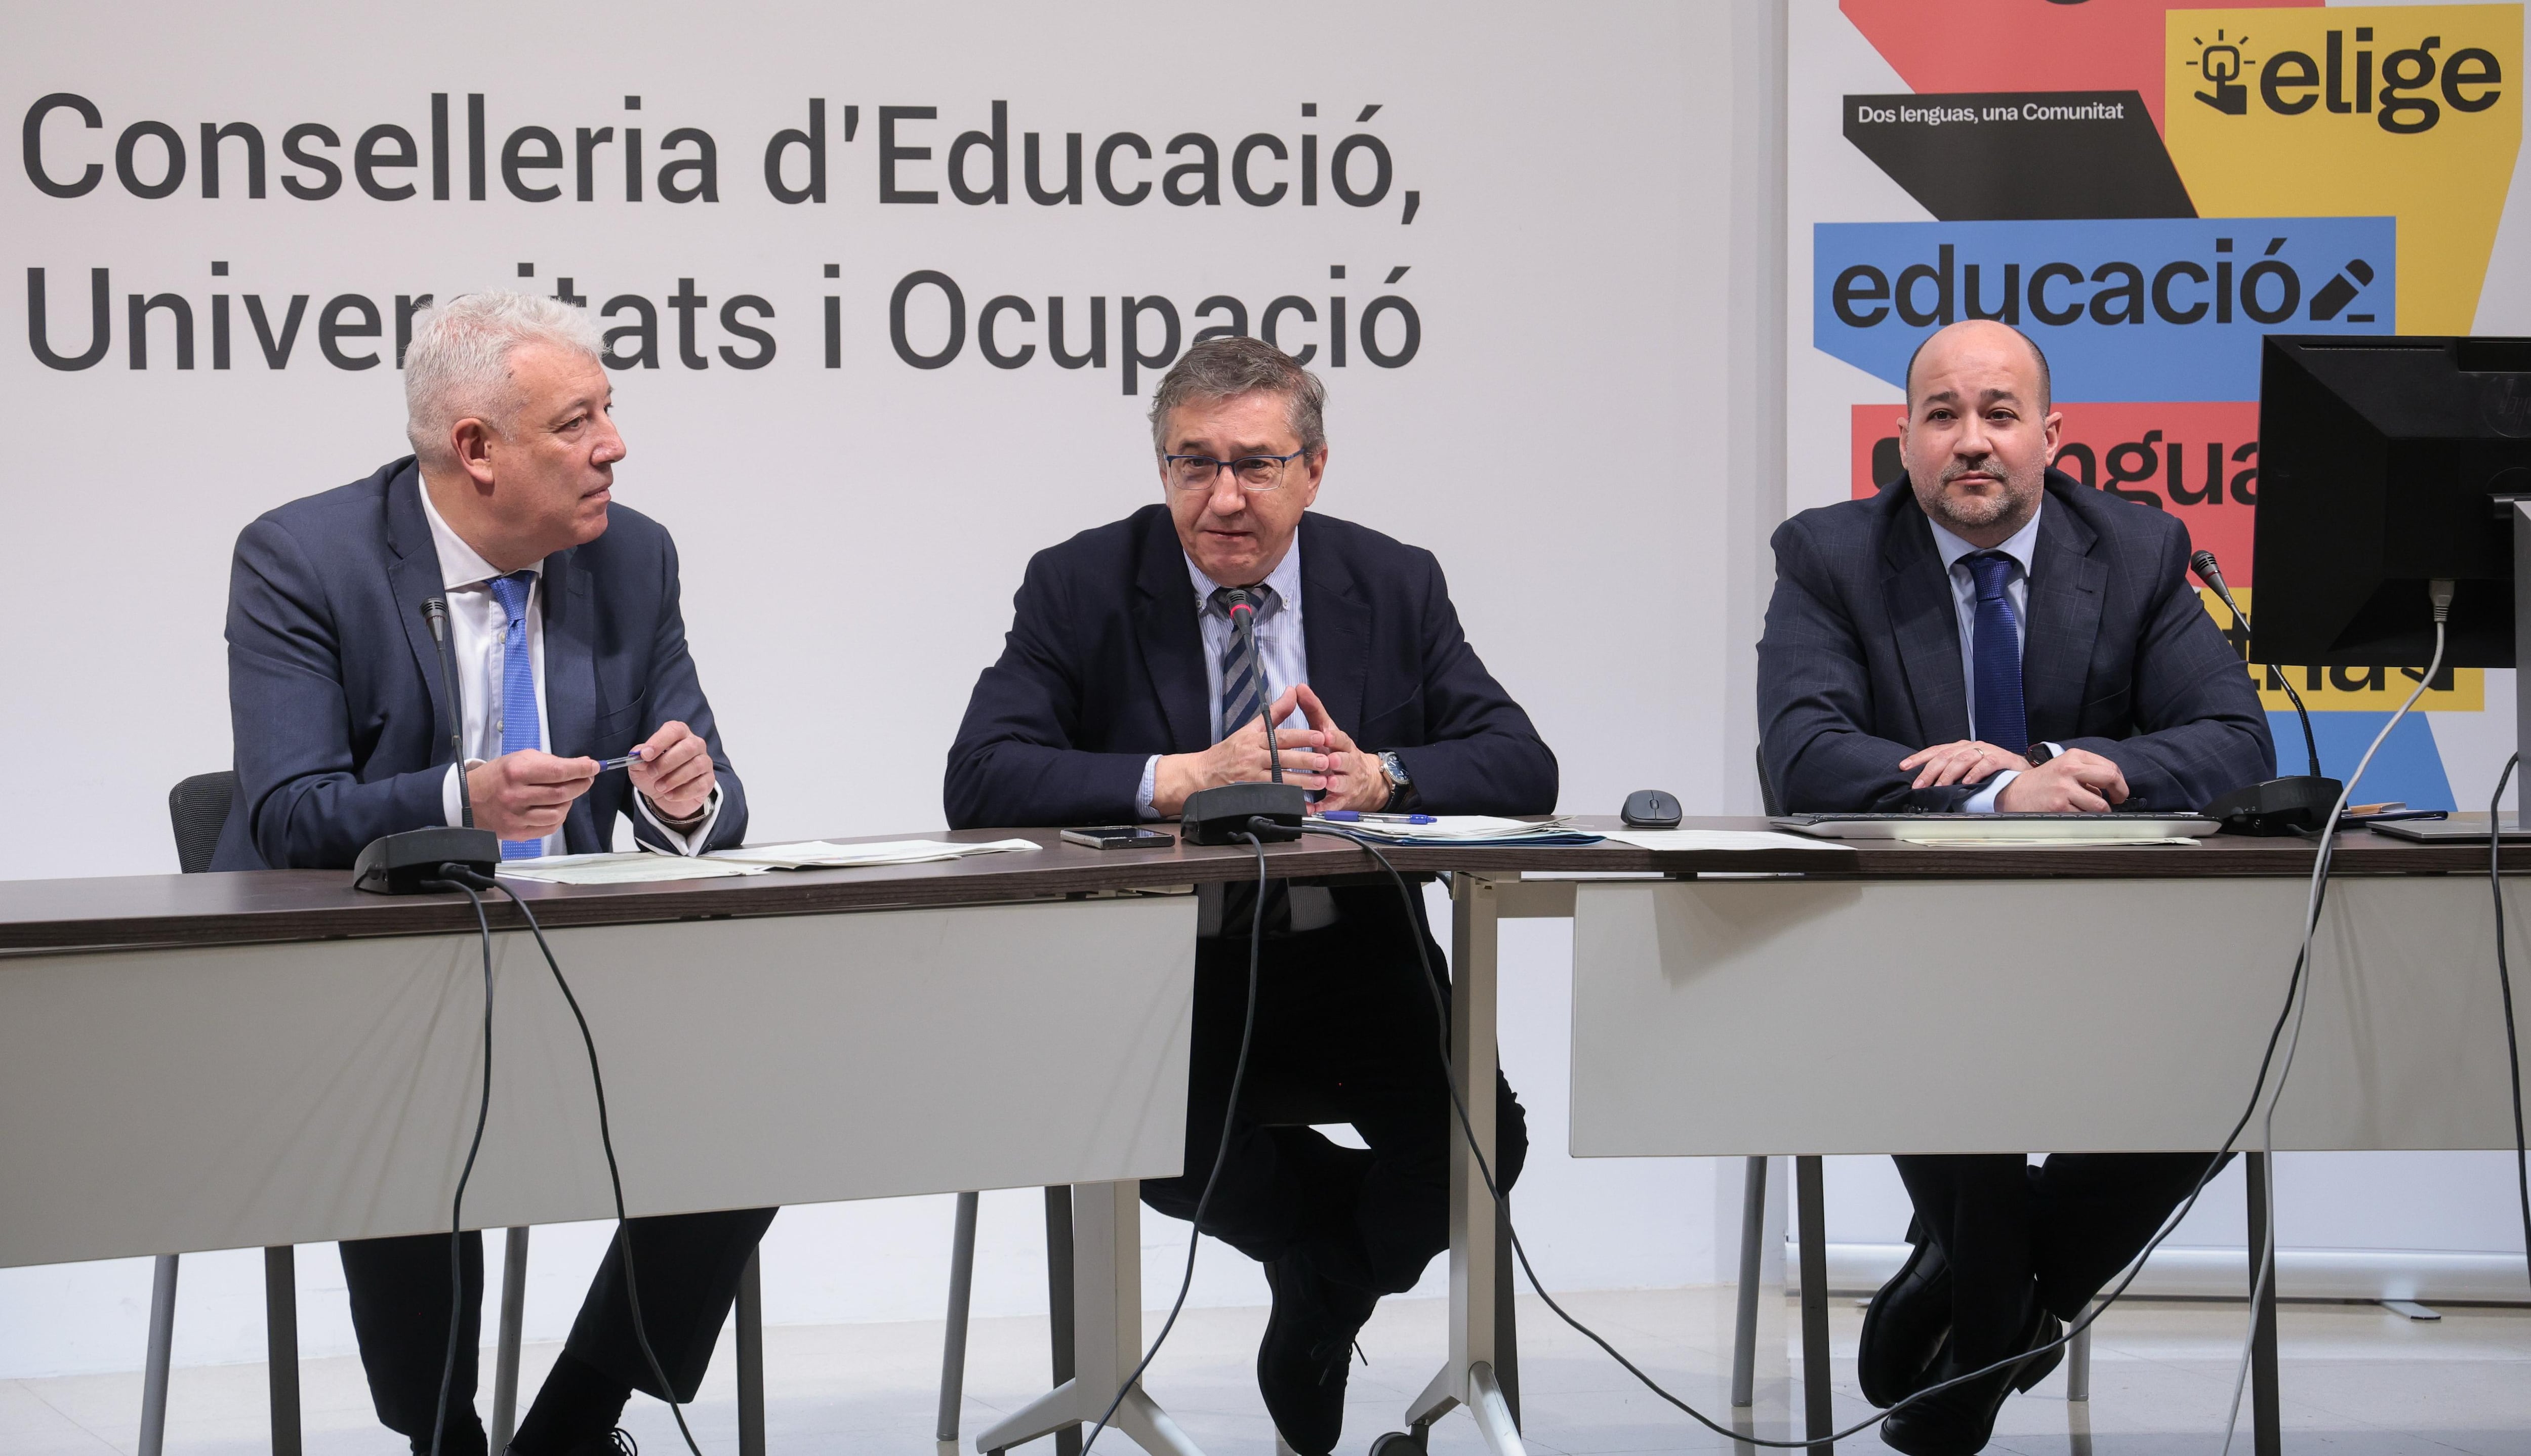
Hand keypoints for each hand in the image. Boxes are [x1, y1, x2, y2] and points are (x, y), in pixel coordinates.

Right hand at [467, 749, 597, 841]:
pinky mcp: (518, 832)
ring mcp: (517, 817)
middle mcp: (516, 796)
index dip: (581, 769)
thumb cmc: (497, 776)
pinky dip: (559, 816)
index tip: (594, 766)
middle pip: (562, 793)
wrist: (468, 800)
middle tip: (586, 778)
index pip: (558, 772)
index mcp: (516, 772)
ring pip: (559, 812)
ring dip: (569, 801)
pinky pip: (550, 827)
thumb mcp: (519, 759)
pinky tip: (556, 807)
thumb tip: (584, 764)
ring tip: (565, 793)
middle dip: (581, 784)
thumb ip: (551, 761)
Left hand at [627, 720, 717, 822]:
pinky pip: (700, 784)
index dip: (660, 740)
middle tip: (651, 773)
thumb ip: (637, 758)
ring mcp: (704, 762)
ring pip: (696, 766)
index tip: (645, 754)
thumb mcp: (640, 766)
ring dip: (674, 778)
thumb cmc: (654, 774)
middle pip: (688, 747)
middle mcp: (695, 745)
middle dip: (667, 761)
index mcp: (679, 735)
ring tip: (659, 787)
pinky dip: (682, 792)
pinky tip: (669, 795)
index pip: (674, 730)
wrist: (665, 795)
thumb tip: (637, 754)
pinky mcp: (708, 781)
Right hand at [1151, 686, 1330, 816]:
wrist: (1202, 774)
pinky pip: (1271, 798)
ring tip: (1320, 782)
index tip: (1320, 736)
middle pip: (1282, 758)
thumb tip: (1293, 691)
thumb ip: (1275, 712)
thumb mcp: (1250, 729)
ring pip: (1279, 780)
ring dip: (1301, 783)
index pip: (1281, 737)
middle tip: (1325, 761)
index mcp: (1254, 740)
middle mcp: (1253, 758)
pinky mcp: (1249, 794)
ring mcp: (1251, 778)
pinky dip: (1287, 801)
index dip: (1301, 737)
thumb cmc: (1229, 751)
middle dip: (1305, 760)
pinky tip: (1302, 804)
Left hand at [1290, 683, 1391, 814]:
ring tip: (1328, 783)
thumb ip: (1314, 710)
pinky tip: (1314, 809)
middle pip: (1345, 761)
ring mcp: (1347, 782)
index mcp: (1343, 745)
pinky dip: (1324, 807)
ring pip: (1342, 783)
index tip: (1326, 735)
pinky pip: (1334, 805)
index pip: (1342, 739)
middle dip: (1338, 761)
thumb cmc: (1338, 751)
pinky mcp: (1342, 800)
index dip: (1335, 738)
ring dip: (1335, 783)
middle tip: (1329, 760)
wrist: (1366, 780)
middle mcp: (1347, 763)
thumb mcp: (1328, 730)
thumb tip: (1299, 687)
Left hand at [1898, 740, 2025, 789]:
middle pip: (1946, 755)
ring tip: (1940, 786)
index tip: (1904, 767)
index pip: (1935, 751)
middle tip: (1919, 785)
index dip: (1919, 758)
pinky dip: (1975, 773)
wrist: (2021, 774)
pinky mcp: (2001, 758)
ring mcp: (1987, 751)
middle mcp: (1972, 747)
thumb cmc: (1993, 774)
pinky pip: (1986, 763)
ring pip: (1963, 759)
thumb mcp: (1967, 773)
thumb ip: (1951, 776)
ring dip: (1949, 774)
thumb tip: (1929, 788)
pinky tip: (1967, 782)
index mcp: (1961, 749)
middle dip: (1930, 771)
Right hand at [1996, 748, 2129, 812]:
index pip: (2110, 767)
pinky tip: (2075, 813)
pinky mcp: (2059, 807)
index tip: (2119, 790)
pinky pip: (2084, 816)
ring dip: (2100, 810)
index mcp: (2073, 756)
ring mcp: (2064, 789)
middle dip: (2120, 792)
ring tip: (2091, 809)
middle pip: (2110, 778)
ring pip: (2100, 804)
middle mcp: (2069, 769)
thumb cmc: (2042, 781)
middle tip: (2118, 799)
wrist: (2013, 792)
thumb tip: (2113, 786)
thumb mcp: (2063, 765)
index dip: (2120, 781)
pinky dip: (2084, 818)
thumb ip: (2087, 770)